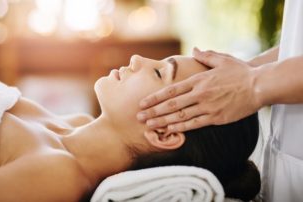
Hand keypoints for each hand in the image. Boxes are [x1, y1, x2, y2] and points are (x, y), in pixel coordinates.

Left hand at [137, 48, 261, 131]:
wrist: (259, 86)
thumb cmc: (240, 72)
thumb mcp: (222, 59)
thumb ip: (205, 55)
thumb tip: (194, 50)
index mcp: (198, 80)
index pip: (171, 90)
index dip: (155, 97)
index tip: (143, 102)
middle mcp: (199, 94)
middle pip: (171, 104)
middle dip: (153, 111)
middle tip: (139, 117)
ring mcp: (207, 107)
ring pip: (180, 116)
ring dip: (162, 121)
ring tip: (149, 125)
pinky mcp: (216, 118)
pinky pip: (194, 124)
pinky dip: (180, 128)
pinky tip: (169, 130)